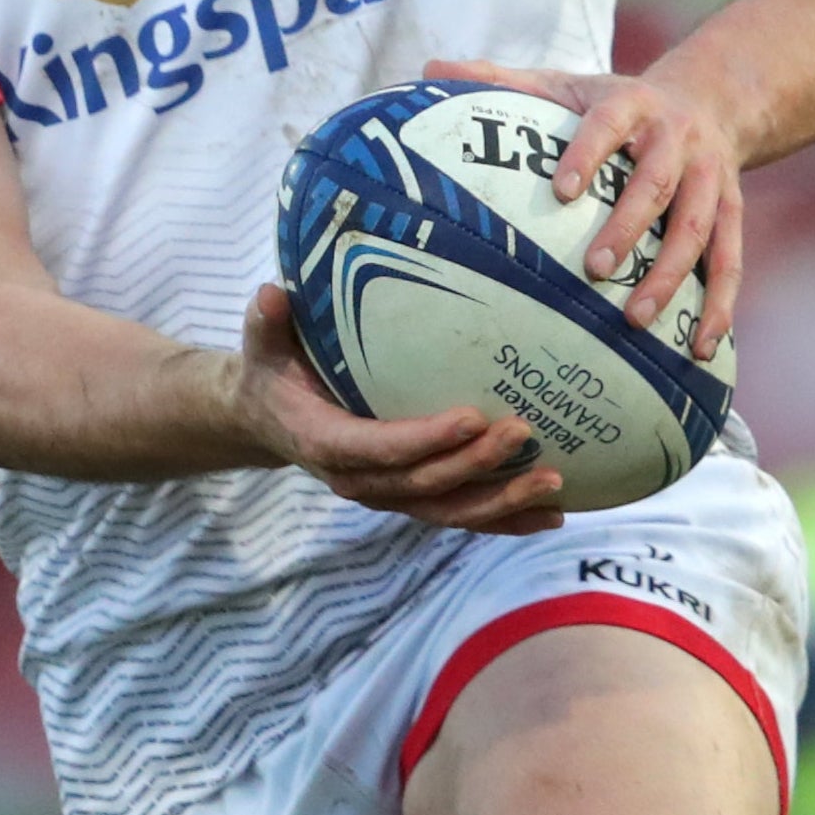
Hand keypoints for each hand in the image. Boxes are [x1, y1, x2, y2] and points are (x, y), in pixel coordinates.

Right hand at [235, 285, 563, 533]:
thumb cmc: (275, 372)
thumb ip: (267, 323)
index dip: (426, 439)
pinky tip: (551, 513)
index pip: (380, 448)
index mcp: (327, 443)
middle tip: (523, 432)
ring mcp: (390, 495)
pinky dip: (505, 518)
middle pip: (426, 483)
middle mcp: (361, 480)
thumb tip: (271, 296)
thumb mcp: (262, 344)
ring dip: (502, 501)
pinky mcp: (412, 498)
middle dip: (477, 464)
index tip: (472, 416)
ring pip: (450, 510)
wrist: (270, 417)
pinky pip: (460, 515)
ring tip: (552, 482)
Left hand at [425, 58, 743, 360]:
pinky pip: (729, 261)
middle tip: (594, 267)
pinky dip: (719, 306)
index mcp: (632, 105)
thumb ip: (502, 80)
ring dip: (671, 274)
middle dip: (629, 226)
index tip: (560, 191)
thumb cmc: (617, 103)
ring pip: (698, 228)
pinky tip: (700, 348)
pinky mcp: (732, 211)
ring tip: (636, 319)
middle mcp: (677, 139)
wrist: (710, 99)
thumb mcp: (566, 83)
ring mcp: (710, 177)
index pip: (608, 124)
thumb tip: (430, 68)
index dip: (587, 154)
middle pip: (657, 183)